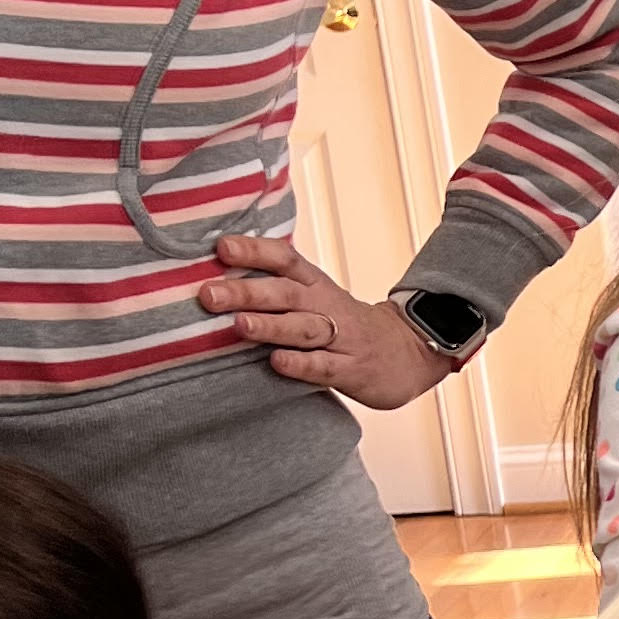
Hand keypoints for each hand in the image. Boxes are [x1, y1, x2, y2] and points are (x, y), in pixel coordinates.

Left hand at [198, 229, 454, 406]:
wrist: (411, 352)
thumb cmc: (347, 326)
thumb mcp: (319, 297)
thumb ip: (277, 288)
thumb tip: (216, 277)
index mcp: (317, 286)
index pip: (286, 260)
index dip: (255, 252)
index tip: (222, 247)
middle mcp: (328, 307)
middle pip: (288, 294)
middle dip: (248, 292)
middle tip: (208, 294)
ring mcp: (343, 339)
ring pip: (304, 329)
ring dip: (271, 325)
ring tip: (239, 324)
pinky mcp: (353, 371)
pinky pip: (325, 367)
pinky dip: (301, 364)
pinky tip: (277, 362)